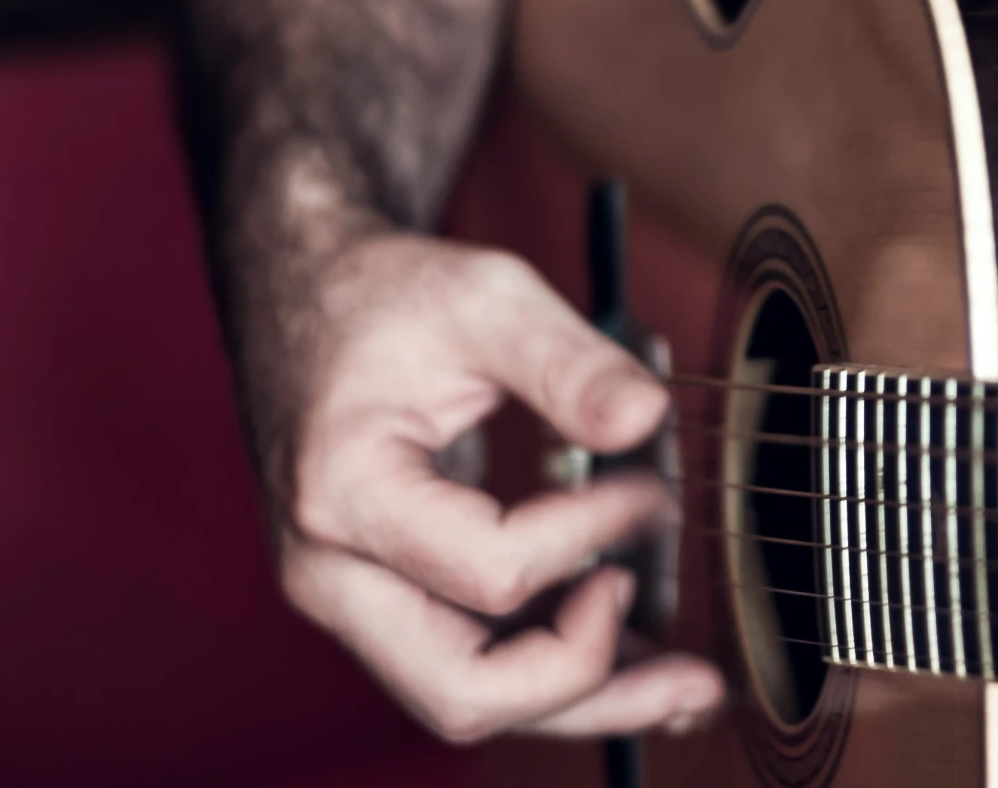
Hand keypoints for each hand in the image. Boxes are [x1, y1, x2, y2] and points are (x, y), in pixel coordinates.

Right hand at [270, 232, 725, 741]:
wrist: (306, 298)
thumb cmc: (383, 295)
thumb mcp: (485, 296)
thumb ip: (570, 360)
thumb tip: (647, 417)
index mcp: (345, 495)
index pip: (492, 571)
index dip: (593, 535)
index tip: (652, 486)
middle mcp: (335, 574)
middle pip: (462, 691)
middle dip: (587, 682)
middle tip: (688, 657)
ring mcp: (358, 597)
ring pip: (471, 698)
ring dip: (586, 701)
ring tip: (690, 689)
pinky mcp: (392, 598)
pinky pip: (475, 663)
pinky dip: (558, 673)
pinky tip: (642, 664)